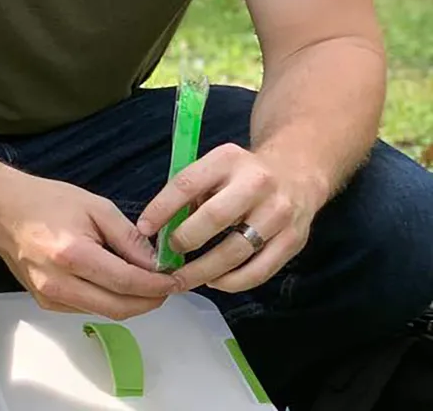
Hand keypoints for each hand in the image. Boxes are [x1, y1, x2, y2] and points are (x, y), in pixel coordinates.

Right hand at [0, 172, 177, 319]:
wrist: (2, 211)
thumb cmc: (48, 201)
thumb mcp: (94, 206)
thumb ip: (127, 236)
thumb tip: (156, 263)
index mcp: (72, 254)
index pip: (126, 282)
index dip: (156, 286)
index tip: (176, 280)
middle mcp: (59, 284)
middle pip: (118, 308)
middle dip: (149, 301)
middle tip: (168, 287)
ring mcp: (50, 298)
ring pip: (104, 312)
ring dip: (130, 303)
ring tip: (147, 284)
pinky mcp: (45, 304)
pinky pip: (86, 309)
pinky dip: (107, 301)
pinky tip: (116, 284)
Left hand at [136, 143, 321, 293]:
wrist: (297, 172)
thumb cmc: (242, 174)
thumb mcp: (216, 167)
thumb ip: (191, 192)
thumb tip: (160, 227)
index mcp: (228, 159)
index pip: (187, 183)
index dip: (162, 208)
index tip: (144, 229)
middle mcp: (256, 183)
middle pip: (214, 218)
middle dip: (185, 240)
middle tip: (168, 256)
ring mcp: (279, 212)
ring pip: (236, 250)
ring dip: (205, 270)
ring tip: (184, 278)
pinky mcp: (294, 239)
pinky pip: (259, 270)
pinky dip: (232, 282)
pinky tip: (214, 281)